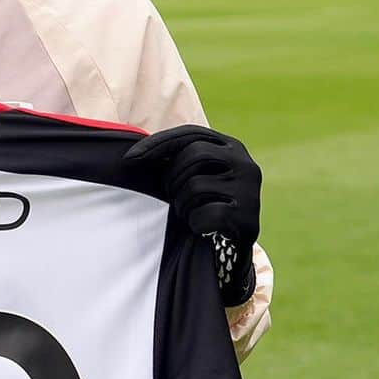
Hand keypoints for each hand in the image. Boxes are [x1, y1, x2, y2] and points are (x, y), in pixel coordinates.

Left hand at [123, 124, 260, 304]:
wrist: (235, 245)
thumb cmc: (207, 203)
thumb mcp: (198, 174)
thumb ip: (178, 159)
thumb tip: (133, 154)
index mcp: (232, 147)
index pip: (191, 134)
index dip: (158, 143)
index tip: (129, 158)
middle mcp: (245, 163)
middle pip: (193, 155)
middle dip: (171, 177)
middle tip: (169, 195)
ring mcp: (249, 190)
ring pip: (196, 185)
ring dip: (181, 203)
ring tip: (187, 212)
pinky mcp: (247, 217)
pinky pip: (204, 215)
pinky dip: (195, 223)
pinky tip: (202, 227)